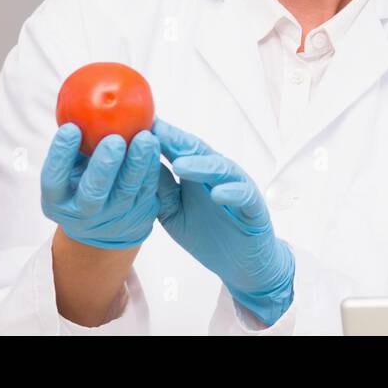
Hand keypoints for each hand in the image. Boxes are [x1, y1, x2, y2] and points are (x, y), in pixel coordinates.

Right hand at [41, 123, 160, 249]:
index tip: (71, 127)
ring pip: (126, 192)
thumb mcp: (70, 170)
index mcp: (57, 201)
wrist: (104, 227)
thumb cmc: (83, 181)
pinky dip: (151, 169)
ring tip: (145, 137)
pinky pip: (147, 192)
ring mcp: (112, 218)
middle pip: (93, 192)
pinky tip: (155, 147)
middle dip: (104, 165)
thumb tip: (79, 102)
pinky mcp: (137, 217)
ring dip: (137, 163)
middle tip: (115, 139)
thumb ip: (75, 146)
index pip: (53, 179)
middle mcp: (82, 214)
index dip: (60, 154)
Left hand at [152, 118, 294, 325]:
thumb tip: (137, 165)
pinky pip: (243, 195)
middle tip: (155, 130)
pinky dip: (231, 192)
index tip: (135, 123)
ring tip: (179, 164)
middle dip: (176, 140)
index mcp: (196, 174)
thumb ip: (161, 191)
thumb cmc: (207, 234)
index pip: (176, 149)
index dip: (158, 136)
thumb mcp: (174, 213)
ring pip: (221, 169)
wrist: (240, 264)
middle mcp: (217, 175)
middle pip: (197, 151)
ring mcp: (237, 187)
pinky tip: (217, 194)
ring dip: (201, 165)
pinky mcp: (253, 206)